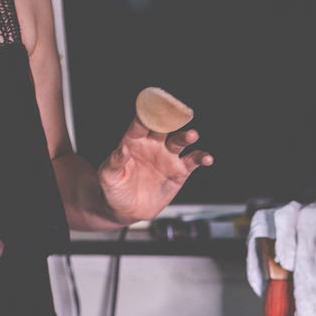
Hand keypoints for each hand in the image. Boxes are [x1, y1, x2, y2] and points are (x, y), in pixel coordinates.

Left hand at [98, 119, 212, 224]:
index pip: (140, 124)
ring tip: (192, 135)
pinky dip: (201, 158)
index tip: (151, 106)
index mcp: (133, 141)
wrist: (128, 210)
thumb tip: (123, 148)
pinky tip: (207, 158)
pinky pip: (193, 161)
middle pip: (163, 127)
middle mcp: (152, 144)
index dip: (145, 114)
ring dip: (186, 137)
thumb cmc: (114, 189)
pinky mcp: (179, 171)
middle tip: (177, 111)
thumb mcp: (107, 177)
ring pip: (179, 141)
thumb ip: (114, 161)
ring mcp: (167, 157)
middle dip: (170, 118)